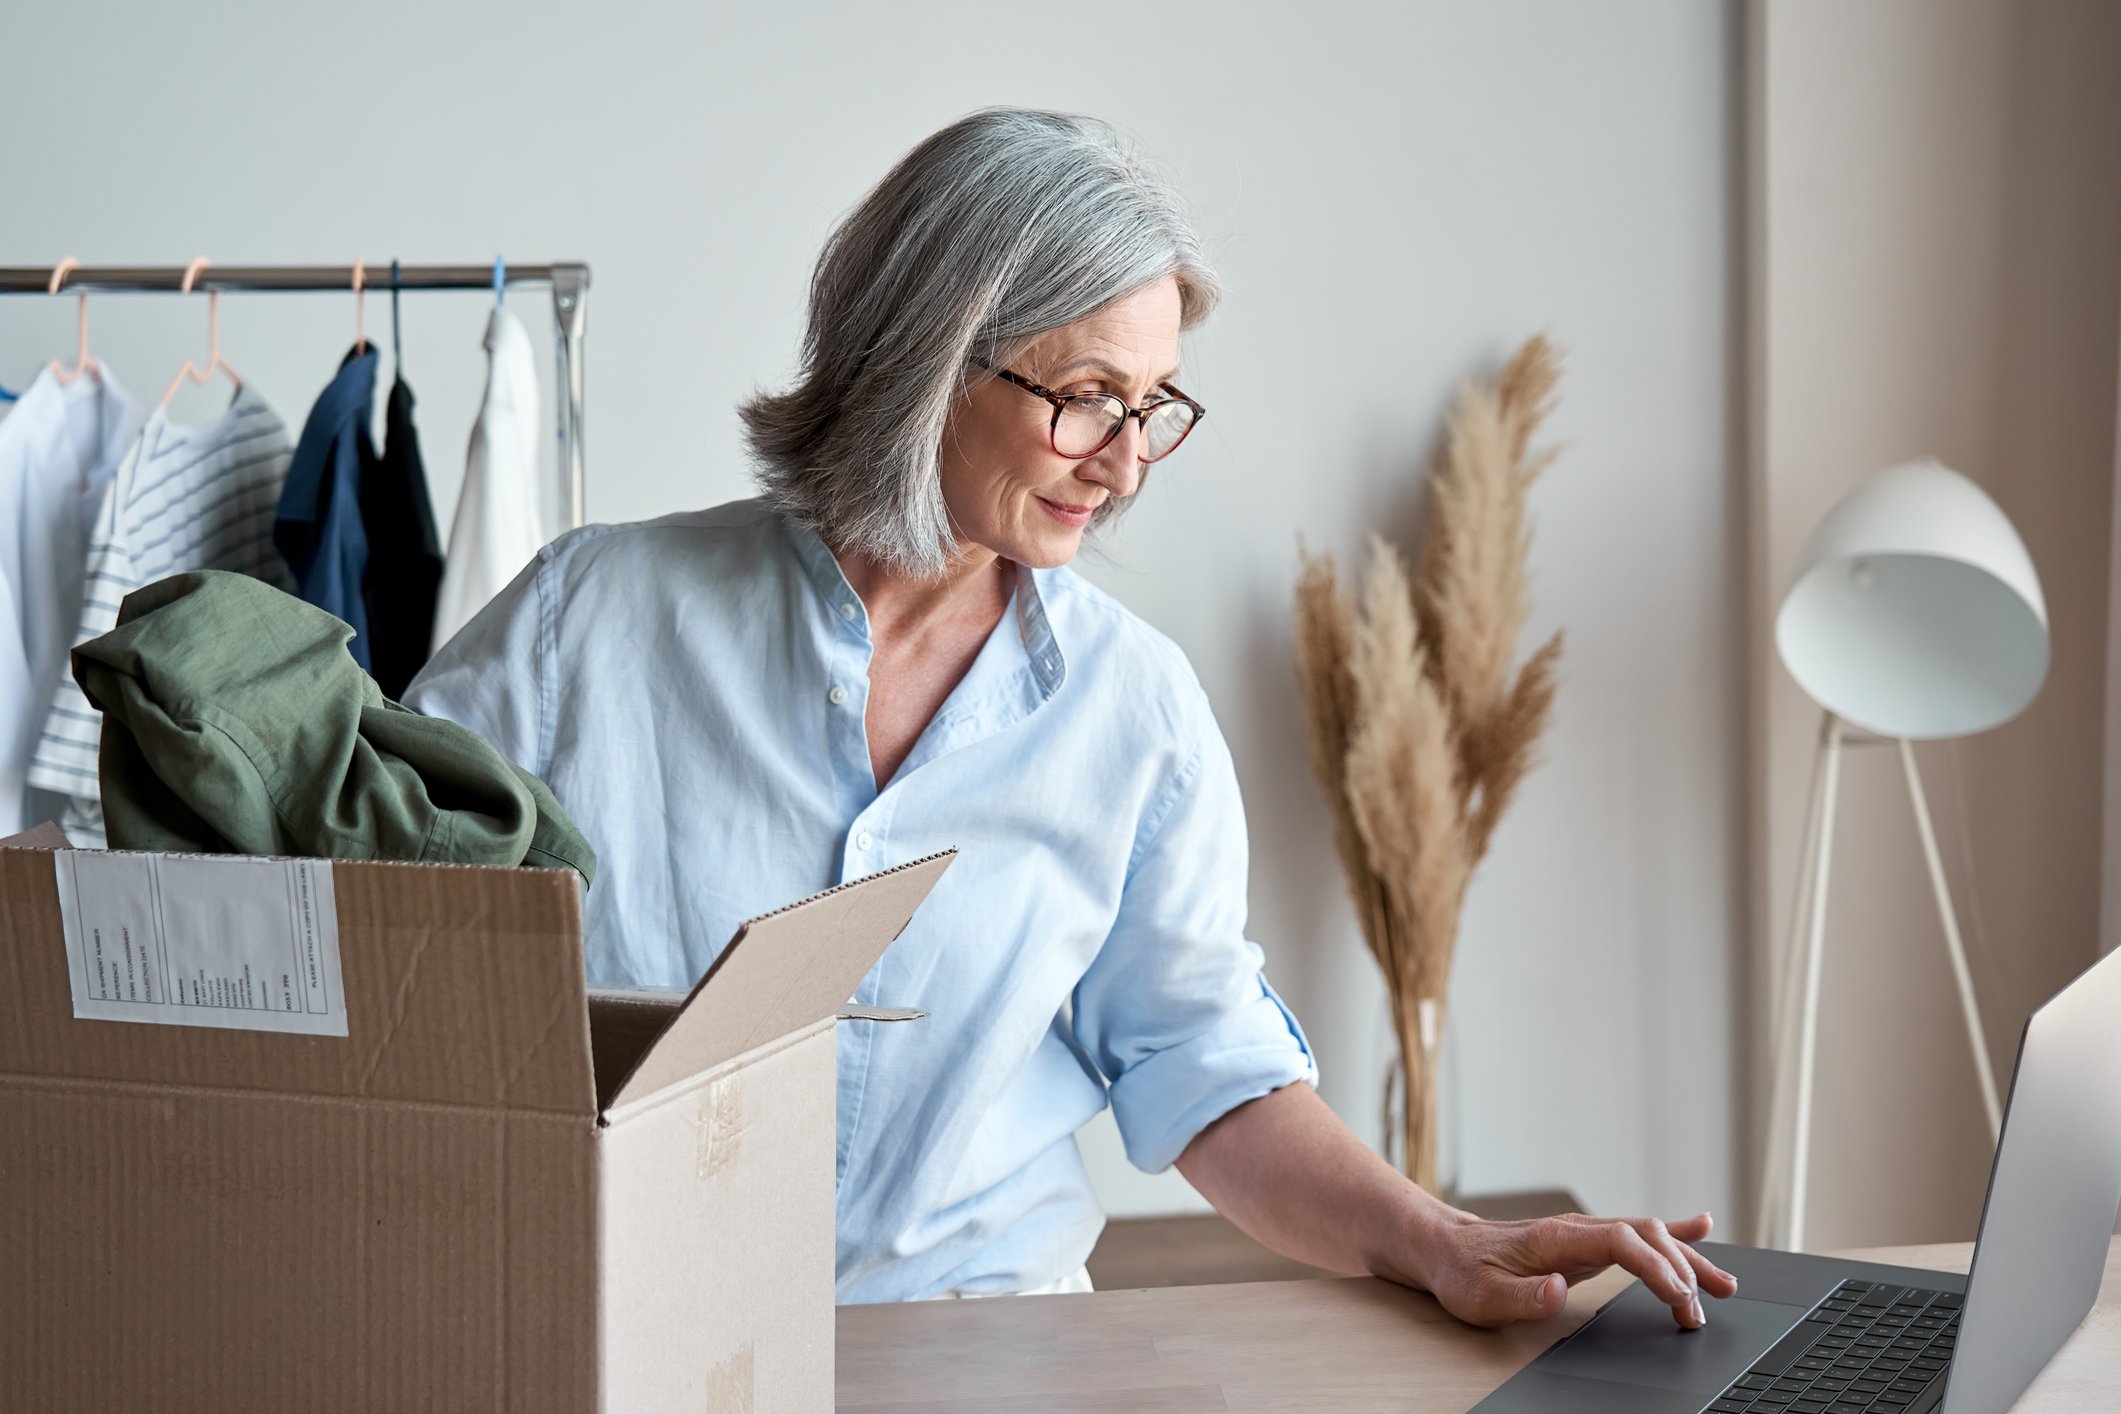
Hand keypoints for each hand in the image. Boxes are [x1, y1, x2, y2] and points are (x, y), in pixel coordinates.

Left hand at [1411, 1208, 1738, 1329]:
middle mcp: (1576, 1229)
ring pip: (1649, 1235)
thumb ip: (1523, 1296)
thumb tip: (1558, 1290)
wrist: (1445, 1249)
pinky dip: (1673, 1233)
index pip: (1621, 1242)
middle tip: (1699, 1311)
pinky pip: (1637, 1233)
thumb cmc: (1462, 1272)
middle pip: (1645, 1236)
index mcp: (1556, 1238)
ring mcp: (1584, 1233)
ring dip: (1687, 1258)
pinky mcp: (1586, 1243)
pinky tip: (1701, 1229)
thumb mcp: (1482, 1296)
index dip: (1655, 1267)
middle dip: (1681, 1269)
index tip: (1678, 1296)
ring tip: (1724, 1287)